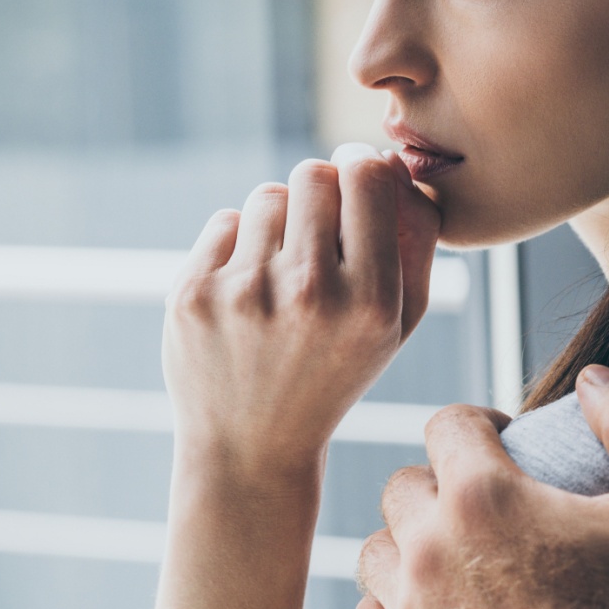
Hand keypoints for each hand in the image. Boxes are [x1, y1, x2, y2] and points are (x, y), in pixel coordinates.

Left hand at [163, 144, 440, 476]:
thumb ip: (415, 240)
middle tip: (318, 227)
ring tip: (281, 273)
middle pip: (313, 175)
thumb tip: (394, 161)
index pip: (367, 177)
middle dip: (319, 191)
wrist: (251, 446)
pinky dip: (238, 245)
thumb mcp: (398, 324)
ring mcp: (245, 293)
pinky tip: (245, 293)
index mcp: (372, 300)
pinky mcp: (194, 294)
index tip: (357, 176)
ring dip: (278, 221)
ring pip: (267, 195)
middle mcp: (309, 293)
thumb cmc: (335, 371)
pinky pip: (225, 221)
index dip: (361, 165)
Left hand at [351, 368, 608, 608]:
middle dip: (443, 482)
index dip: (478, 424)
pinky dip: (390, 607)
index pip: (447, 424)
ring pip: (375, 549)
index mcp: (485, 498)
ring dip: (409, 543)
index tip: (500, 442)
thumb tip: (595, 377)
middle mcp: (432, 551)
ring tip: (454, 555)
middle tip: (486, 504)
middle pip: (404, 483)